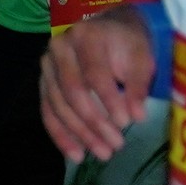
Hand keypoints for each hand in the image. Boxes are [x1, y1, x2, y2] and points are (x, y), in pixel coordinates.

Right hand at [43, 11, 153, 163]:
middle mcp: (59, 49)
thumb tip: (137, 117)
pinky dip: (62, 135)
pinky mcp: (43, 83)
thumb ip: (138, 85)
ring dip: (80, 134)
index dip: (109, 100)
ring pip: (59, 106)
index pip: (94, 74)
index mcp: (85, 36)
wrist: (111, 30)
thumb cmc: (128, 44)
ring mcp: (47, 66)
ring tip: (103, 153)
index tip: (125, 123)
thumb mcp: (142, 58)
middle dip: (94, 122)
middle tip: (116, 145)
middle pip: (73, 92)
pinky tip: (76, 154)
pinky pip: (48, 112)